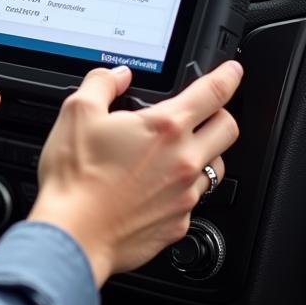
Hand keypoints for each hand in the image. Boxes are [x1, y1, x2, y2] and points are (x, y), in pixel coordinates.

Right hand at [28, 61, 241, 286]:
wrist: (73, 233)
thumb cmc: (75, 177)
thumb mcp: (77, 113)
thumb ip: (102, 84)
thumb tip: (117, 75)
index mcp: (165, 127)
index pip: (213, 93)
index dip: (228, 76)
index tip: (232, 71)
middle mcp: (184, 160)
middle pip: (228, 128)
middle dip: (221, 114)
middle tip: (204, 112)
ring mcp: (185, 195)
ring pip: (216, 166)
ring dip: (204, 153)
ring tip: (176, 152)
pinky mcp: (178, 223)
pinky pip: (193, 200)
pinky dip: (181, 188)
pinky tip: (156, 187)